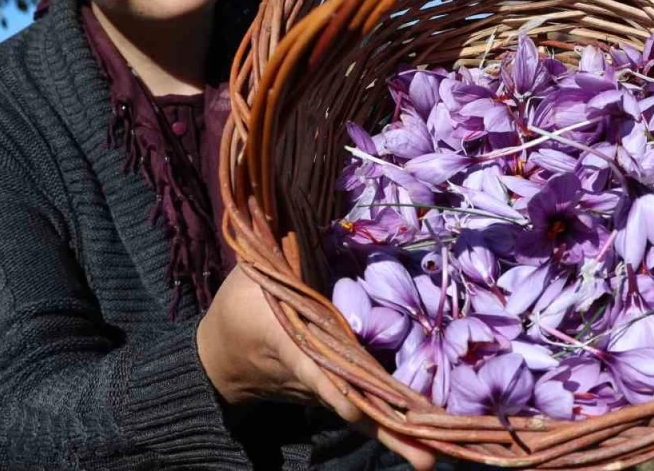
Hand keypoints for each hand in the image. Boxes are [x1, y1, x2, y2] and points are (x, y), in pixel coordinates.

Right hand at [197, 265, 435, 470]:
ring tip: (433, 461)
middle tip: (425, 458)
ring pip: (364, 415)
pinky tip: (428, 449)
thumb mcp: (253, 271)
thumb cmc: (239, 306)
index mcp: (285, 340)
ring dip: (397, 438)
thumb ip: (284, 249)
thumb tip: (308, 207)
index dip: (329, 385)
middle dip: (385, 430)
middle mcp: (309, 374)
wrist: (220, 361)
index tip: (349, 407)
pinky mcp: (334, 397)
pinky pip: (367, 413)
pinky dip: (394, 428)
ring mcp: (323, 392)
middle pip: (351, 403)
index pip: (309, 364)